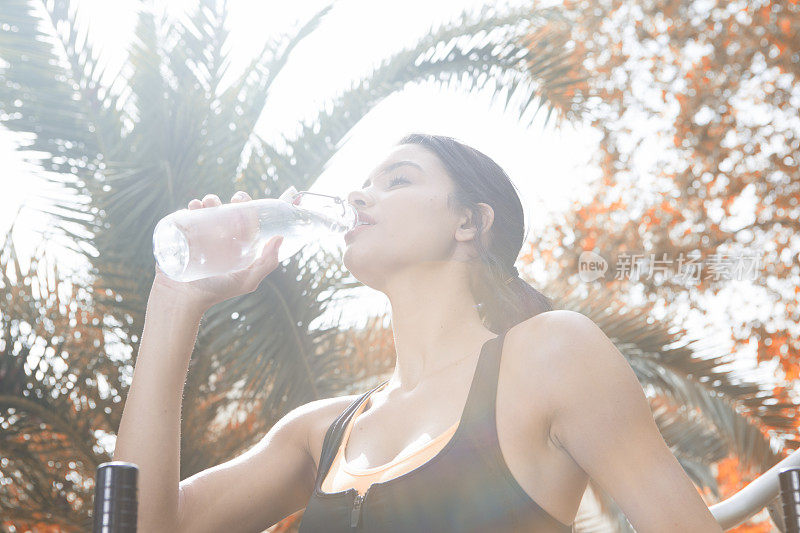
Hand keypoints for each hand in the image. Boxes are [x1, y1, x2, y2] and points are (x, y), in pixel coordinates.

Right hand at [151, 191, 283, 310]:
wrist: (184, 298)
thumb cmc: (217, 292)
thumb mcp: (247, 280)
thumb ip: (267, 263)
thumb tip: (280, 238)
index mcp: (239, 244)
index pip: (246, 219)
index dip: (247, 205)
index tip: (241, 199)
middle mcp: (222, 238)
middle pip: (226, 210)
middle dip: (226, 200)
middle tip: (225, 200)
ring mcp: (202, 235)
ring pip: (208, 210)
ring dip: (208, 200)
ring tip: (205, 204)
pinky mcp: (185, 235)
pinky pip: (189, 216)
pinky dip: (192, 206)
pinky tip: (193, 206)